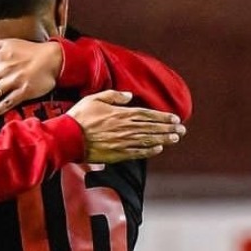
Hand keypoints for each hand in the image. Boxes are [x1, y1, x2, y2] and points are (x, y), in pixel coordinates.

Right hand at [66, 90, 185, 163]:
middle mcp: (125, 128)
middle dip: (168, 128)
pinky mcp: (116, 154)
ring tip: (175, 138)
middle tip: (182, 130)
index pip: (148, 115)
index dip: (163, 117)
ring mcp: (122, 142)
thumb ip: (114, 96)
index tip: (175, 118)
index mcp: (121, 114)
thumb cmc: (79, 117)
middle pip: (152, 128)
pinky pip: (137, 153)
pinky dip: (149, 151)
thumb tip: (129, 96)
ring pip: (148, 140)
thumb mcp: (95, 98)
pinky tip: (158, 149)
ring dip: (163, 139)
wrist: (68, 138)